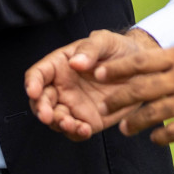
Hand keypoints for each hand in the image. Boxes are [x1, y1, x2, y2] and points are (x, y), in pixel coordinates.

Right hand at [25, 28, 159, 139]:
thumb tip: (75, 62)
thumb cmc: (118, 49)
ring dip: (59, 123)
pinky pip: (77, 131)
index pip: (37, 74)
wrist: (142, 69)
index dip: (32, 83)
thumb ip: (90, 48)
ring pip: (56, 119)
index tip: (33, 91)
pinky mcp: (89, 120)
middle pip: (41, 101)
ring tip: (71, 124)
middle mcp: (62, 87)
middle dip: (41, 109)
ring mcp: (74, 105)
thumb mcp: (105, 41)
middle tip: (48, 116)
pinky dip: (77, 133)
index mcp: (59, 65)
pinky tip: (85, 130)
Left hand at [96, 42, 173, 144]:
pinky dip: (160, 137)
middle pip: (139, 89)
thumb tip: (159, 63)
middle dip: (117, 98)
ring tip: (125, 128)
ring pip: (152, 113)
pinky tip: (155, 139)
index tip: (98, 74)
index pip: (138, 62)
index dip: (116, 70)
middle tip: (104, 106)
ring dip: (134, 122)